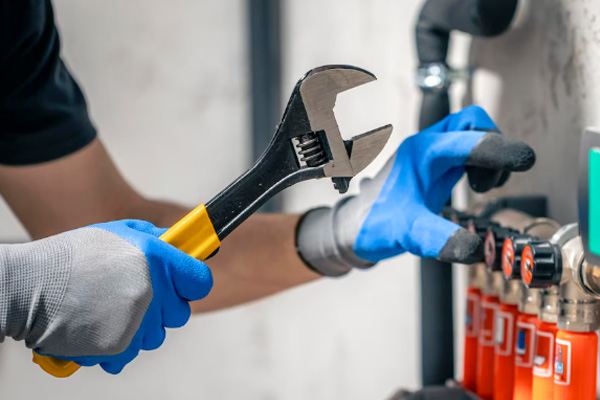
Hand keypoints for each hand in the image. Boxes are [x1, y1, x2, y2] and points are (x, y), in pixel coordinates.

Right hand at [0, 220, 211, 373]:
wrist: (31, 286)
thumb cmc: (74, 256)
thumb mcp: (120, 232)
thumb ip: (156, 239)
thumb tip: (180, 245)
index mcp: (158, 260)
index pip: (200, 281)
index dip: (191, 281)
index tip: (181, 281)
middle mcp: (154, 292)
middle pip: (180, 313)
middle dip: (164, 306)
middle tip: (137, 295)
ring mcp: (137, 323)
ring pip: (156, 336)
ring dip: (141, 327)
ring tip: (110, 309)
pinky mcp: (119, 347)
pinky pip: (132, 354)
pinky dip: (119, 346)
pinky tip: (101, 327)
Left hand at [296, 106, 534, 274]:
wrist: (355, 226)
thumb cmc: (375, 224)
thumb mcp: (407, 234)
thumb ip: (438, 238)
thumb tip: (476, 249)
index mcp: (421, 154)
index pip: (467, 138)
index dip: (498, 147)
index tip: (524, 161)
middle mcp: (427, 146)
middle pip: (473, 122)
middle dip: (495, 147)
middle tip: (490, 182)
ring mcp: (431, 153)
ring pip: (471, 132)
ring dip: (489, 155)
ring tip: (482, 186)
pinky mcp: (435, 165)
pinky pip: (466, 149)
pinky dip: (481, 162)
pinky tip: (475, 186)